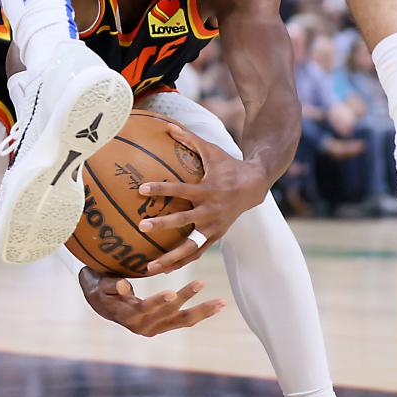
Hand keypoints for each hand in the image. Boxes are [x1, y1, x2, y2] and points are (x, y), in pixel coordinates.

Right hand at [79, 268, 222, 336]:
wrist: (100, 303)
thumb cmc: (100, 289)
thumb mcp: (101, 285)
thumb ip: (112, 286)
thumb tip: (125, 286)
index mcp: (129, 316)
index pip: (146, 309)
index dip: (158, 302)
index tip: (171, 293)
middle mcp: (144, 327)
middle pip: (171, 316)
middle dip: (189, 300)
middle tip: (202, 283)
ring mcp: (155, 328)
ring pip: (182, 320)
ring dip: (202, 311)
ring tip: (221, 303)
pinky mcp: (162, 326)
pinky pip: (183, 320)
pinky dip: (199, 313)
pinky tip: (214, 307)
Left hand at [137, 125, 268, 274]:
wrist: (255, 186)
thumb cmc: (228, 165)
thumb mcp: (211, 150)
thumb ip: (189, 139)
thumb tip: (167, 124)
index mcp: (206, 190)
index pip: (180, 190)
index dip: (161, 189)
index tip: (141, 189)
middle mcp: (210, 211)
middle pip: (183, 221)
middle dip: (162, 224)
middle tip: (141, 226)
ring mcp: (214, 227)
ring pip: (190, 247)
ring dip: (170, 259)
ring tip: (148, 268)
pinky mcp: (216, 237)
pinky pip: (197, 253)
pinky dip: (182, 263)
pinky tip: (164, 271)